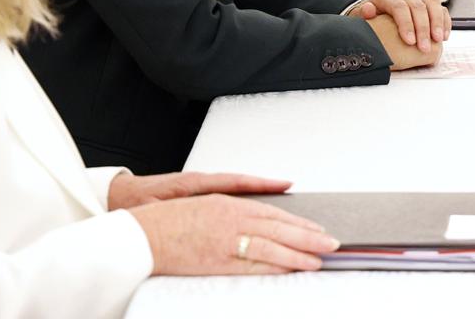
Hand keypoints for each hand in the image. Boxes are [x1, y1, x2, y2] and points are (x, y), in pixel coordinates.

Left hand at [108, 171, 290, 210]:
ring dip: (257, 190)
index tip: (283, 184)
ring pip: (235, 188)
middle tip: (290, 188)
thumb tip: (191, 215)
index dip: (259, 183)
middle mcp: (201, 182)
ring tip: (281, 194)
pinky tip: (254, 203)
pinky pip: (227, 192)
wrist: (120, 195)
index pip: (233, 181)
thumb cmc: (135, 203)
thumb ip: (174, 211)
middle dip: (266, 185)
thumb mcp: (154, 208)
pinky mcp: (198, 192)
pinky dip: (243, 195)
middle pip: (241, 183)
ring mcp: (201, 187)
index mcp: (192, 183)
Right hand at [127, 193, 337, 274]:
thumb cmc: (171, 220)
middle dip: (309, 237)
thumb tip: (262, 219)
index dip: (300, 223)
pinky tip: (290, 269)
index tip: (319, 229)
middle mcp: (233, 220)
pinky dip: (274, 267)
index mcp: (232, 204)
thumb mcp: (208, 205)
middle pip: (280, 229)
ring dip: (298, 254)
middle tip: (333, 243)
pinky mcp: (216, 262)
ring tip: (320, 259)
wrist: (141, 235)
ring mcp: (225, 242)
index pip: (276, 214)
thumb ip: (237, 211)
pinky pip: (251, 265)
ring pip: (271, 247)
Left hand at [354, 0, 450, 58]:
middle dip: (423, 28)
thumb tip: (368, 10)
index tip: (410, 42)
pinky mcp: (428, 1)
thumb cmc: (370, 19)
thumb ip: (365, 14)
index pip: (399, 7)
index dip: (406, 24)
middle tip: (424, 48)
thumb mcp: (362, 17)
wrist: (377, 11)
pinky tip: (444, 35)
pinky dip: (445, 21)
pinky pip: (441, 8)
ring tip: (438, 40)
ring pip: (433, 3)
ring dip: (437, 23)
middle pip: (418, 7)